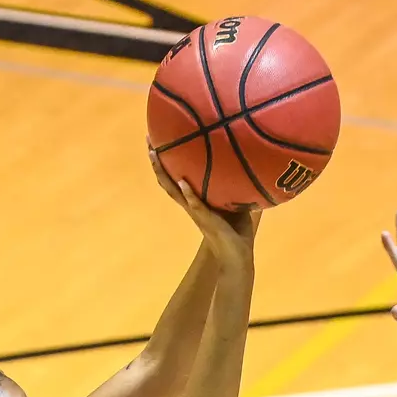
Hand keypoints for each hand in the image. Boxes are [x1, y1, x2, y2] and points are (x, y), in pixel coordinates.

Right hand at [149, 146, 257, 268]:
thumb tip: (248, 160)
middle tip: (148, 139)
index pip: (176, 177)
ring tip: (154, 155)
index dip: (166, 161)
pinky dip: (189, 195)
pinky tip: (182, 183)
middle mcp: (191, 206)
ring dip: (164, 174)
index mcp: (196, 200)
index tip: (158, 139)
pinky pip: (196, 206)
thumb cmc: (237, 231)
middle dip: (157, 161)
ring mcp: (197, 213)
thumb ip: (235, 184)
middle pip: (168, 181)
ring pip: (175, 191)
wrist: (238, 257)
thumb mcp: (237, 201)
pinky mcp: (208, 222)